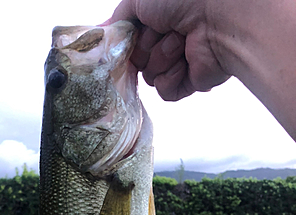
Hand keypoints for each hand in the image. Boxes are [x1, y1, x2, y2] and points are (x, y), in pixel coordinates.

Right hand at [110, 0, 228, 100]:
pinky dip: (172, 77)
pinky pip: (164, 91)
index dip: (127, 41)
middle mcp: (167, 40)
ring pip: (150, 75)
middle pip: (136, 60)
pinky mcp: (189, 82)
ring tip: (181, 41)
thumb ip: (119, 17)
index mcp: (157, 20)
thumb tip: (102, 29)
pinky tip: (185, 61)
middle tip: (164, 29)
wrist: (220, 16)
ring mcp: (179, 62)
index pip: (128, 41)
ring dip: (162, 57)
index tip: (128, 36)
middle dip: (146, 46)